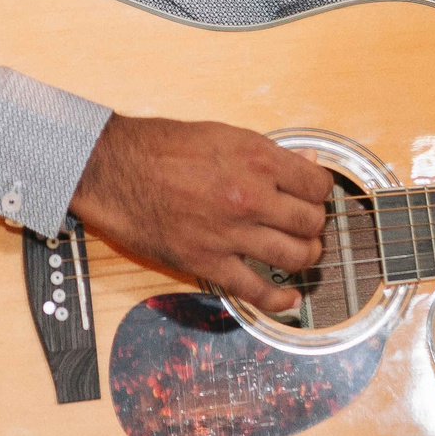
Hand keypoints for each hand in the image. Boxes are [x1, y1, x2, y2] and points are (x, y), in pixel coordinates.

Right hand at [68, 114, 332, 311]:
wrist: (114, 170)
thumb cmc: (160, 147)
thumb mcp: (223, 135)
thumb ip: (268, 153)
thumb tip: (305, 161)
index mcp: (257, 160)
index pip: (317, 184)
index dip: (320, 191)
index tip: (313, 195)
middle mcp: (250, 197)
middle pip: (311, 222)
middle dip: (313, 224)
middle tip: (305, 224)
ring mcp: (230, 233)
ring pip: (295, 256)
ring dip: (305, 256)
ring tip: (300, 252)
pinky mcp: (208, 262)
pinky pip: (256, 290)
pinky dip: (280, 299)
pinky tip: (290, 298)